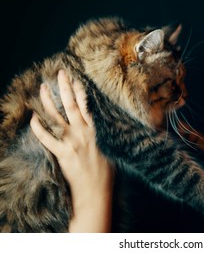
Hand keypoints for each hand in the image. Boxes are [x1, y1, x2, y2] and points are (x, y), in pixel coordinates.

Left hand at [30, 69, 113, 232]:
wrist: (97, 190)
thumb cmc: (107, 172)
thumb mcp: (111, 148)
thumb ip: (104, 135)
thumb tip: (100, 126)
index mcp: (97, 130)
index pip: (87, 105)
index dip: (80, 91)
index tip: (75, 79)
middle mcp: (83, 132)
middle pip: (72, 105)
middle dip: (65, 87)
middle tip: (60, 73)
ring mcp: (72, 142)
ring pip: (57, 117)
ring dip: (48, 101)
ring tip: (42, 88)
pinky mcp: (62, 153)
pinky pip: (46, 138)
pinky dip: (38, 128)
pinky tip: (32, 118)